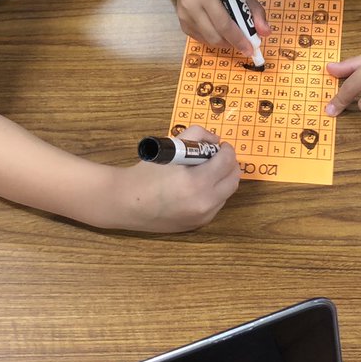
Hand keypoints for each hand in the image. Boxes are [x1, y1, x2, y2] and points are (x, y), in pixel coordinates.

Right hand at [122, 126, 239, 231]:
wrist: (127, 202)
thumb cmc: (147, 173)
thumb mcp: (171, 146)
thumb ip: (197, 136)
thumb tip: (215, 140)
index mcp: (196, 182)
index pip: (227, 162)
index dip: (227, 150)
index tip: (220, 146)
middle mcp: (204, 203)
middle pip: (233, 180)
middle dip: (229, 165)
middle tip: (218, 157)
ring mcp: (202, 217)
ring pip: (226, 194)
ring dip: (222, 180)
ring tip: (207, 171)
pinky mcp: (198, 225)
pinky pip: (216, 205)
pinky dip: (213, 194)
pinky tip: (198, 187)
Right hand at [176, 0, 270, 56]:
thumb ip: (256, 12)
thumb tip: (265, 32)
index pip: (224, 23)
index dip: (238, 39)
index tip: (250, 49)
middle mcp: (190, 4)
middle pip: (215, 36)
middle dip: (232, 43)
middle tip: (244, 46)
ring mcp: (183, 16)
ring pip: (208, 41)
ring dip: (225, 43)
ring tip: (234, 37)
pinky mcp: (182, 24)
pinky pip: (202, 40)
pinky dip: (215, 39)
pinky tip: (221, 32)